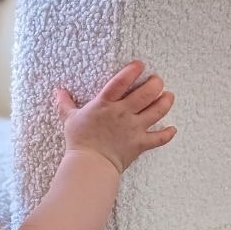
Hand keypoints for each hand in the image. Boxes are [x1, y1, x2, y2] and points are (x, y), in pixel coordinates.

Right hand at [54, 60, 176, 173]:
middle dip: (156, 84)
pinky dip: (167, 134)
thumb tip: (58, 91)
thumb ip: (65, 104)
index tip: (140, 65)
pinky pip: (159, 138)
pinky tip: (172, 129)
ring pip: (157, 110)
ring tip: (168, 96)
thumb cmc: (79, 141)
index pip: (122, 81)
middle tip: (157, 81)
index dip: (133, 70)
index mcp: (106, 104)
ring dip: (166, 101)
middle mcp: (123, 113)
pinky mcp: (140, 143)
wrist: (89, 165)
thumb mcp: (70, 119)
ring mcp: (134, 128)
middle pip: (147, 93)